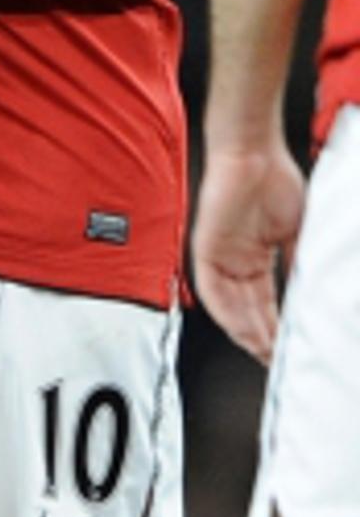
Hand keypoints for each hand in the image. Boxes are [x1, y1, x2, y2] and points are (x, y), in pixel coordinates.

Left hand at [192, 141, 305, 364]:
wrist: (254, 154)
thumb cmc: (276, 183)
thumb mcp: (298, 233)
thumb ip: (299, 263)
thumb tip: (313, 295)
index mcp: (256, 258)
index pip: (266, 303)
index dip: (278, 328)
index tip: (291, 349)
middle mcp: (235, 262)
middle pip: (248, 310)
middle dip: (263, 338)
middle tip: (279, 362)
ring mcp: (219, 256)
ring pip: (229, 306)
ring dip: (247, 331)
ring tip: (265, 353)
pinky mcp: (204, 248)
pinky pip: (210, 289)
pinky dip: (227, 311)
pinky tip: (242, 330)